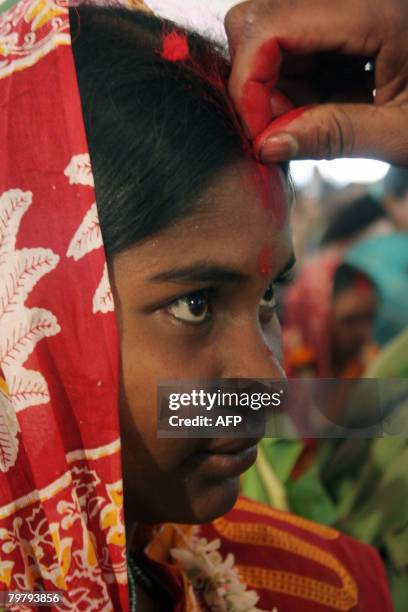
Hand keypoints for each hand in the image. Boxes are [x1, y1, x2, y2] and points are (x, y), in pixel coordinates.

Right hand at [225, 0, 407, 164]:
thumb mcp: (404, 134)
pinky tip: (325, 102)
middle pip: (262, 18)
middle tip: (285, 129)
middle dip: (258, 83)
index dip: (249, 84)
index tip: (261, 136)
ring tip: (314, 119)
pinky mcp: (350, 14)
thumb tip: (266, 146)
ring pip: (272, 29)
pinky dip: (297, 78)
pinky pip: (297, 39)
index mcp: (381, 8)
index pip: (271, 26)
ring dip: (276, 84)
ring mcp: (353, 0)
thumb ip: (333, 136)